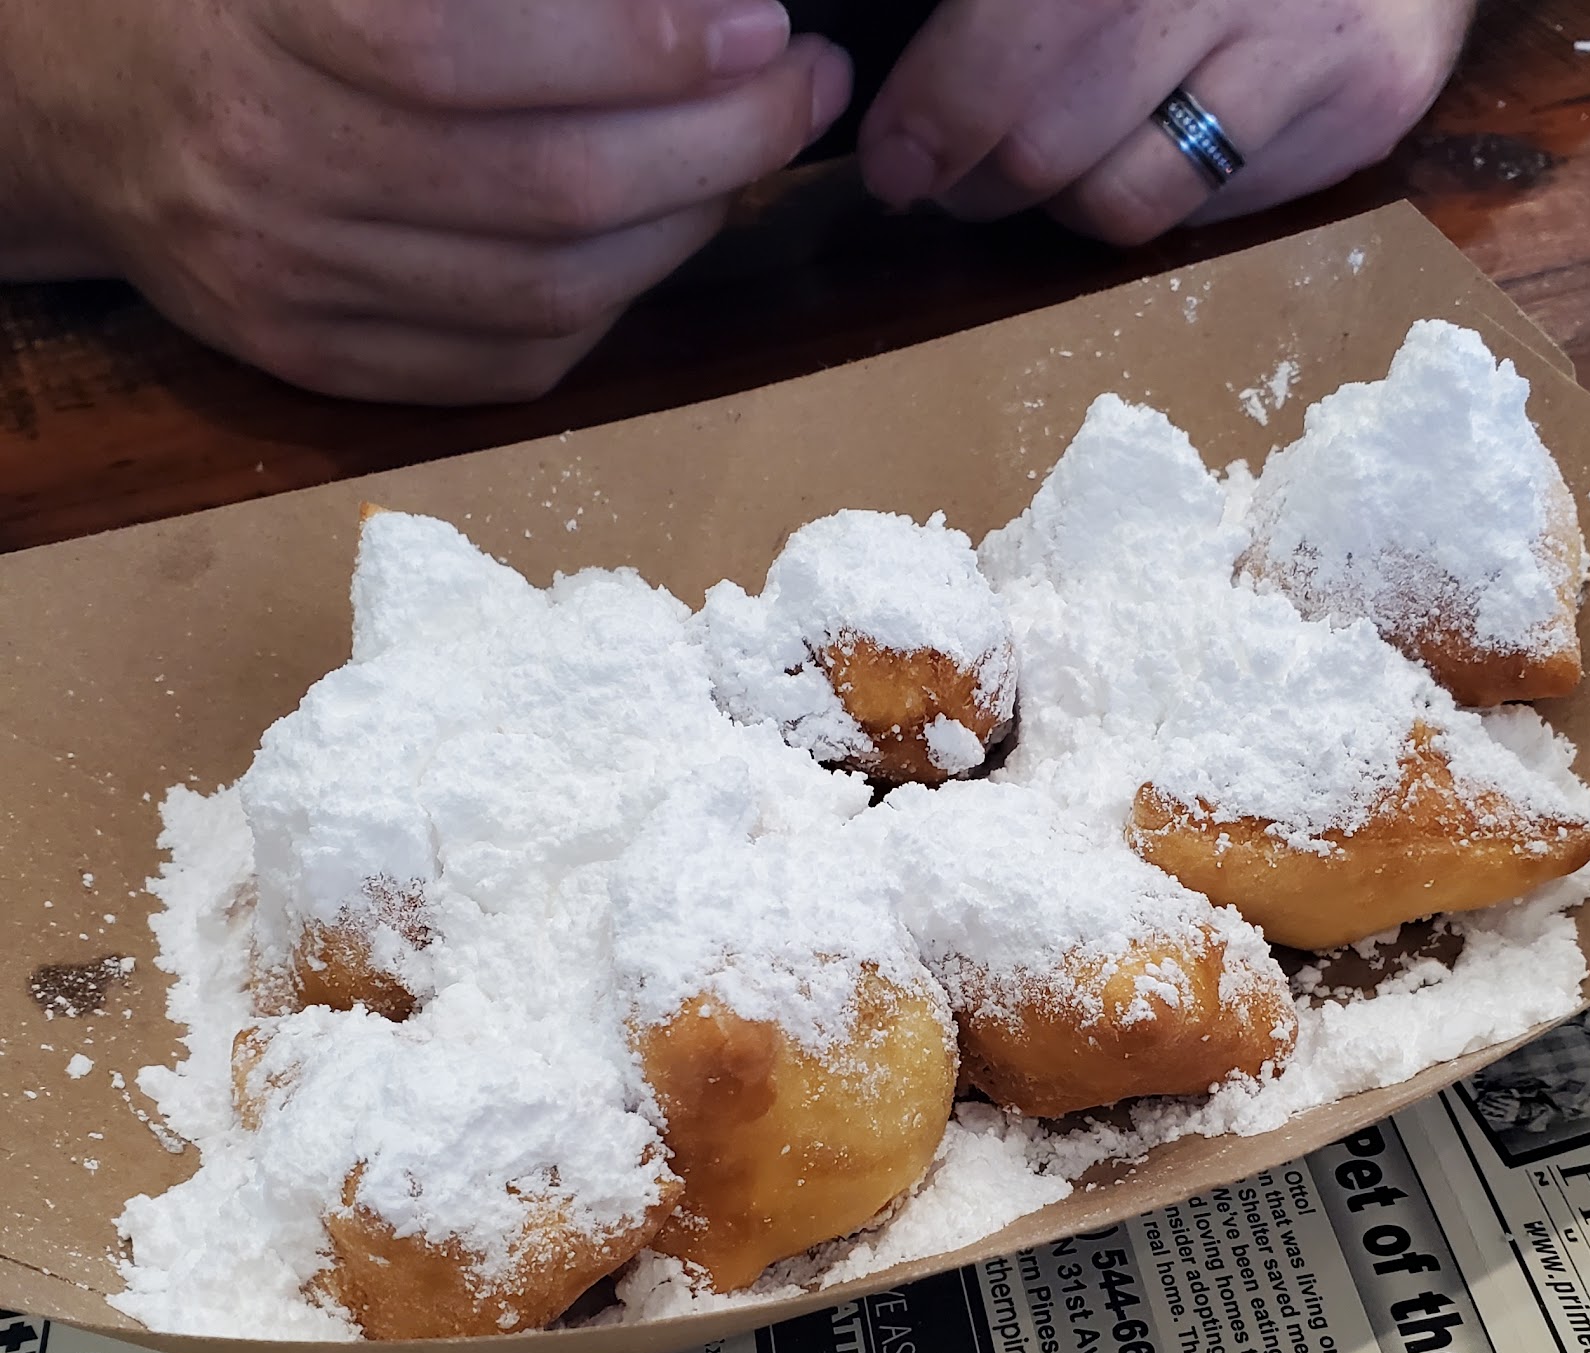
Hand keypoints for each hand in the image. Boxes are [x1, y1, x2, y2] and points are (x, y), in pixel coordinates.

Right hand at [0, 0, 852, 400]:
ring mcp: (291, 285)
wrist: (75, 100)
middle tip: (798, 88)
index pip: (466, 48)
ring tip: (747, 156)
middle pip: (542, 189)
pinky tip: (660, 239)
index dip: (638, 42)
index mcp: (262, 21)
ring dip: (684, 228)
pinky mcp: (317, 362)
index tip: (755, 24)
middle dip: (712, 142)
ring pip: (544, 293)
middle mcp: (271, 165)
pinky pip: (506, 365)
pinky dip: (610, 306)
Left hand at [857, 0, 1470, 244]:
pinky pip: (1214, 214)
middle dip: (979, 179)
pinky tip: (1164, 133)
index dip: (937, 115)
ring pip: (1127, 201)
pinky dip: (1166, 191)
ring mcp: (1313, 47)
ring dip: (1067, 201)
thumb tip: (910, 87)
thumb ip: (1004, 5)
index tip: (896, 160)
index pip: (1013, 42)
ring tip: (1056, 158)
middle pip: (1050, 144)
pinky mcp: (1366, 109)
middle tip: (952, 176)